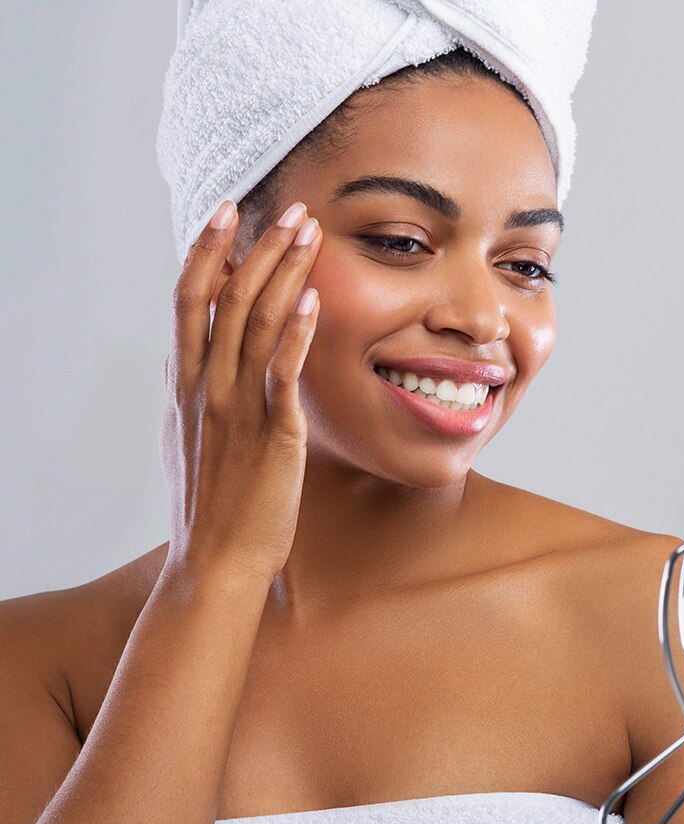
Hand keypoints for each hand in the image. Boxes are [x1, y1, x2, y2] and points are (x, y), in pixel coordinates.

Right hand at [161, 199, 322, 584]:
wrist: (215, 559)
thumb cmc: (207, 502)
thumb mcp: (181, 438)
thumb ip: (181, 394)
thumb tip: (175, 360)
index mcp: (184, 383)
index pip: (189, 299)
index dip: (205, 250)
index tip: (226, 211)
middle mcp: (205, 386)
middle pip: (226, 297)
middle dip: (258, 246)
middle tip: (290, 208)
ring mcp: (237, 408)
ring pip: (256, 323)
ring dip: (285, 273)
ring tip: (310, 234)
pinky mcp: (273, 435)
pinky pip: (283, 374)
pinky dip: (297, 334)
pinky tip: (313, 301)